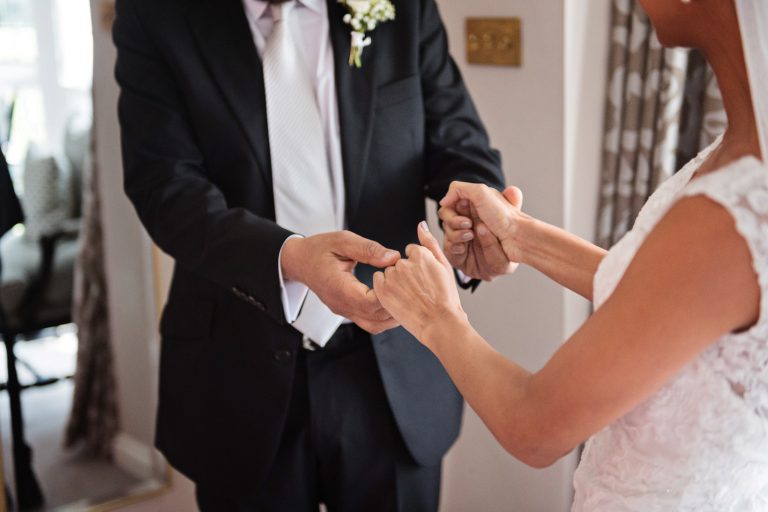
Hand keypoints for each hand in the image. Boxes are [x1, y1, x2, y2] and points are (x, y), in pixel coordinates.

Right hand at [282, 231, 400, 333]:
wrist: (299, 261)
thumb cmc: (319, 249)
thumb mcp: (343, 241)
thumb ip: (368, 249)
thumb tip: (393, 257)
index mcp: (338, 287)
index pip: (369, 302)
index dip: (388, 294)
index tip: (399, 276)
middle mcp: (341, 305)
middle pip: (375, 317)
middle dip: (396, 305)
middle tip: (409, 287)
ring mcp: (344, 311)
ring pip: (375, 325)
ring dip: (392, 315)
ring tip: (404, 296)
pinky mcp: (348, 311)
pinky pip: (370, 322)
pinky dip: (384, 316)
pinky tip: (393, 300)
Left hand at [374, 222, 467, 344]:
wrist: (439, 323)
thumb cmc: (445, 299)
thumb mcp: (444, 265)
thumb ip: (430, 242)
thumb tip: (421, 225)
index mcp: (420, 254)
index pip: (411, 252)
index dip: (417, 267)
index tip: (423, 278)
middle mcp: (404, 263)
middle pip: (399, 262)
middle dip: (406, 273)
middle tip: (418, 289)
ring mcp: (392, 277)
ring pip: (389, 272)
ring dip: (395, 281)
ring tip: (409, 295)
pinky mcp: (382, 290)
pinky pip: (378, 281)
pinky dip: (384, 287)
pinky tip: (398, 297)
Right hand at [439, 188, 522, 280]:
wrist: (518, 241)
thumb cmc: (505, 217)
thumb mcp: (482, 192)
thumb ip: (458, 189)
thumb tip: (443, 201)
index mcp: (472, 208)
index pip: (449, 206)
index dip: (452, 208)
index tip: (465, 208)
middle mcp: (468, 223)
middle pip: (446, 221)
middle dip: (454, 221)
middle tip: (468, 224)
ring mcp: (466, 240)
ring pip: (447, 235)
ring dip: (457, 234)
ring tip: (471, 235)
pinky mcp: (464, 257)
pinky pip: (450, 251)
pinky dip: (456, 247)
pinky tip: (466, 247)